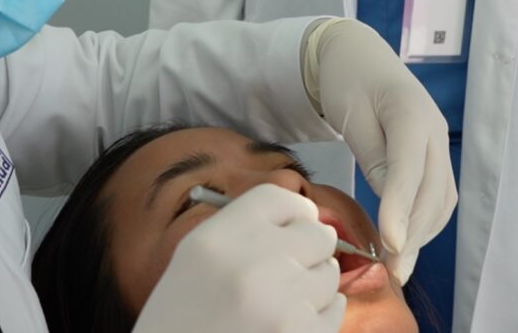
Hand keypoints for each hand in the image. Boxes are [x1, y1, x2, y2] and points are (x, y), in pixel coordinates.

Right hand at [133, 184, 345, 332]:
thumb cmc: (182, 323)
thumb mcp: (193, 262)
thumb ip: (241, 233)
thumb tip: (302, 219)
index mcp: (216, 240)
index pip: (279, 198)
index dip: (293, 212)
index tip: (294, 226)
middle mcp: (251, 264)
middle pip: (316, 232)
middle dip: (308, 251)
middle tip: (284, 275)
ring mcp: (282, 304)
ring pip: (329, 273)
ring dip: (311, 288)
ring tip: (275, 309)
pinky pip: (335, 311)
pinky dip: (318, 319)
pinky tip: (284, 328)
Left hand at [309, 19, 456, 284]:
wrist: (358, 55)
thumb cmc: (347, 82)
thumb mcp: (350, 115)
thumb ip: (373, 157)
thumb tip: (393, 207)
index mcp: (410, 113)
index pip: (408, 169)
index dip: (401, 209)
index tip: (391, 244)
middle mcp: (434, 131)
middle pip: (432, 191)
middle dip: (414, 234)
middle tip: (392, 269)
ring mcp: (439, 144)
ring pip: (441, 199)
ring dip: (423, 234)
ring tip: (398, 264)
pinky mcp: (435, 156)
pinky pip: (439, 195)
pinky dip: (425, 222)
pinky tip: (406, 241)